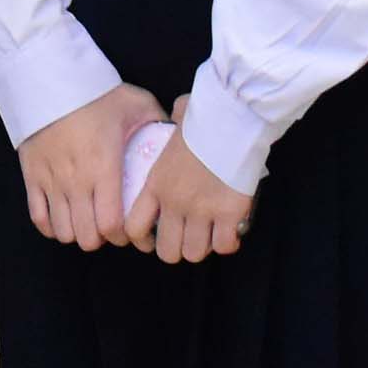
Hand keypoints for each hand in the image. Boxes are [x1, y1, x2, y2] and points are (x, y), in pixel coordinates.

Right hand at [17, 84, 161, 251]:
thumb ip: (159, 124)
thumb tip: (180, 139)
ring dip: (77, 232)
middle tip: (109, 225)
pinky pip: (38, 218)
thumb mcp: (136, 103)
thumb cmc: (96, 93)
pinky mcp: (32, 176)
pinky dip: (51, 225)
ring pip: (64, 231)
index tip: (131, 229)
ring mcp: (51, 181)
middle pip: (87, 236)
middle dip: (102, 237)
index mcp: (104, 167)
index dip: (124, 236)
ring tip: (87, 220)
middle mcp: (76, 180)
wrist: (49, 78)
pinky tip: (63, 217)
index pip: (112, 225)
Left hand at [125, 94, 253, 262]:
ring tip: (210, 234)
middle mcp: (175, 202)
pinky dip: (228, 242)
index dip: (143, 238)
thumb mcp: (177, 123)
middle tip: (187, 237)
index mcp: (156, 183)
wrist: (232, 118)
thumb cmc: (204, 116)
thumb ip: (172, 127)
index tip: (155, 236)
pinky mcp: (230, 214)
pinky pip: (224, 245)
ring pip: (195, 253)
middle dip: (177, 249)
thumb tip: (179, 113)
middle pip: (167, 251)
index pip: (134, 226)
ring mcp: (202, 211)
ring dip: (203, 246)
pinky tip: (231, 231)